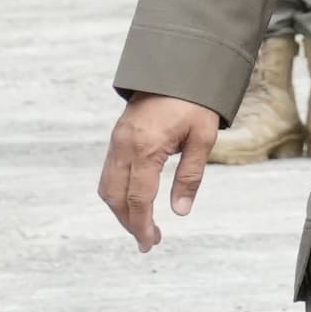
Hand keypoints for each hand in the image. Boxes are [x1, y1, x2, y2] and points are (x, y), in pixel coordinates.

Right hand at [99, 91, 218, 249]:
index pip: (137, 198)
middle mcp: (123, 147)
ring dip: (121, 211)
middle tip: (149, 241)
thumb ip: (190, 175)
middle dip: (130, 223)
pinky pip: (108, 174)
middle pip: (116, 197)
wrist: (175, 69)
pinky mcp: (116, 139)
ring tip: (142, 227)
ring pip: (107, 187)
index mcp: (145, 148)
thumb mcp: (203, 138)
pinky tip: (133, 203)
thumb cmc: (194, 102)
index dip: (142, 224)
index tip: (150, 242)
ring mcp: (116, 143)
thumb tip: (180, 211)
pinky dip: (117, 194)